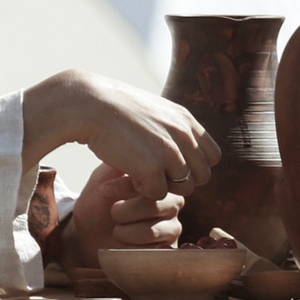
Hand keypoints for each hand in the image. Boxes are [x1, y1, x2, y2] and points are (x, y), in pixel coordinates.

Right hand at [21, 69, 218, 198]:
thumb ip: (171, 128)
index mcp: (186, 120)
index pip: (212, 156)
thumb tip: (183, 149)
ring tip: (140, 176)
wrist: (88, 104)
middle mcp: (184, 135)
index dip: (194, 165)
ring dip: (162, 187)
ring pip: (184, 188)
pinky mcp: (152, 168)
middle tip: (155, 176)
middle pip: (201, 176)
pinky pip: (158, 194)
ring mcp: (170, 152)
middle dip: (180, 181)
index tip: (171, 165)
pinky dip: (142, 191)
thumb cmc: (113, 108)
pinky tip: (127, 177)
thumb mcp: (153, 111)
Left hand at [67, 165, 185, 268]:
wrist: (86, 236)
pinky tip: (123, 245)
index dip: (125, 187)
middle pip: (156, 205)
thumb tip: (135, 154)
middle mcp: (172, 203)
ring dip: (126, 232)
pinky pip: (153, 251)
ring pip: (153, 231)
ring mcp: (172, 227)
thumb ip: (118, 165)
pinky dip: (131, 248)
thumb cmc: (96, 205)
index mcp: (160, 181)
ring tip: (116, 230)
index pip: (153, 180)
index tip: (104, 190)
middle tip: (112, 213)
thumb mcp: (101, 180)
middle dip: (124, 212)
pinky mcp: (167, 250)